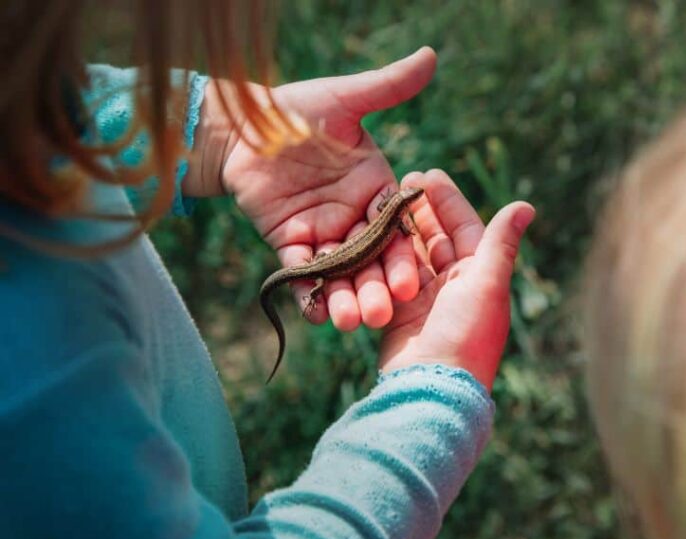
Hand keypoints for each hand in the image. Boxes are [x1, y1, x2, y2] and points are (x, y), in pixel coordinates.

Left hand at [188, 48, 437, 328]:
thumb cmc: (296, 107)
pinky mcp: (292, 242)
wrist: (240, 124)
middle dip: (378, 286)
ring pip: (342, 272)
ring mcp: (325, 232)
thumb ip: (387, 87)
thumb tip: (431, 56)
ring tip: (351, 321)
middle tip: (382, 312)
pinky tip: (319, 315)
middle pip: (373, 259)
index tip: (410, 281)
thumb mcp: (344, 99)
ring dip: (348, 297)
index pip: (396, 229)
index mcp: (377, 189)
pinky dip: (311, 294)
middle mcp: (356, 216)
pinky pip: (304, 273)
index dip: (402, 256)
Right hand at [378, 170, 534, 390]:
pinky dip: (379, 259)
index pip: (463, 228)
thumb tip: (527, 205)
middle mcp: (455, 286)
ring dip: (396, 230)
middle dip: (418, 211)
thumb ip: (500, 243)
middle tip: (399, 182)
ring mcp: (426, 301)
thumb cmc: (466, 337)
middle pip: (434, 238)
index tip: (428, 175)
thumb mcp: (486, 285)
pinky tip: (365, 236)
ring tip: (378, 205)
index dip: (447, 200)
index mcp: (480, 277)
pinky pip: (387, 278)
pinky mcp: (398, 314)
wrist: (431, 388)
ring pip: (409, 255)